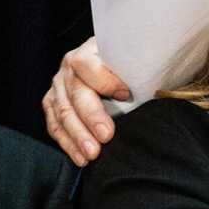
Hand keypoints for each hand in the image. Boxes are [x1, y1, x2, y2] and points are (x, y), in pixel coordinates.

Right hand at [42, 37, 130, 166]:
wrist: (112, 66)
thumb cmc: (128, 66)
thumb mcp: (135, 60)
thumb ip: (139, 70)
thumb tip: (156, 88)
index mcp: (89, 51)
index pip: (87, 65)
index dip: (105, 80)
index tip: (125, 95)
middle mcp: (68, 67)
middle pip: (75, 93)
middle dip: (90, 117)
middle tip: (106, 137)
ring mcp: (58, 86)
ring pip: (63, 112)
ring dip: (77, 136)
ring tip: (92, 154)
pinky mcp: (52, 103)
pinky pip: (55, 125)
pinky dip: (67, 143)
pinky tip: (80, 157)